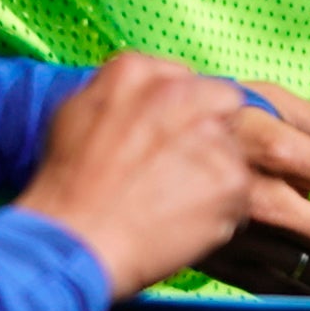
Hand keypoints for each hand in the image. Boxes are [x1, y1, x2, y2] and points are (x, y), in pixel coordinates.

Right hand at [14, 53, 255, 299]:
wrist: (77, 240)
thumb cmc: (68, 187)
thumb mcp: (74, 114)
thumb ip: (120, 97)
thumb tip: (143, 100)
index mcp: (135, 71)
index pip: (184, 78)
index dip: (181, 112)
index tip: (168, 136)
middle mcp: (176, 93)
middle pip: (222, 102)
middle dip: (211, 131)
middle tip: (183, 167)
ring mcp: (207, 133)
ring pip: (233, 149)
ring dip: (214, 174)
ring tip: (175, 202)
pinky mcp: (229, 177)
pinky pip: (241, 190)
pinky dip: (221, 210)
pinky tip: (185, 221)